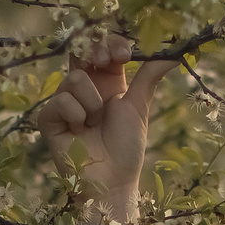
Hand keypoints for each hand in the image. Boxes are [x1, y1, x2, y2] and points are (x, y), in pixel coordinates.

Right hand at [35, 32, 171, 198]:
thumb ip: (150, 74)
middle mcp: (83, 89)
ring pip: (74, 79)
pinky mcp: (48, 119)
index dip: (110, 44)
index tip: (125, 54)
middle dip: (95, 51)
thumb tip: (176, 52)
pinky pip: (61, 101)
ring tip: (94, 124)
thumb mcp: (139, 105)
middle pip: (80, 51)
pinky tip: (79, 132)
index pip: (102, 48)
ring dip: (93, 103)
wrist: (112, 180)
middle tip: (107, 63)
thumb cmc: (126, 147)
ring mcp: (63, 102)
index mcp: (105, 82)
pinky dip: (76, 116)